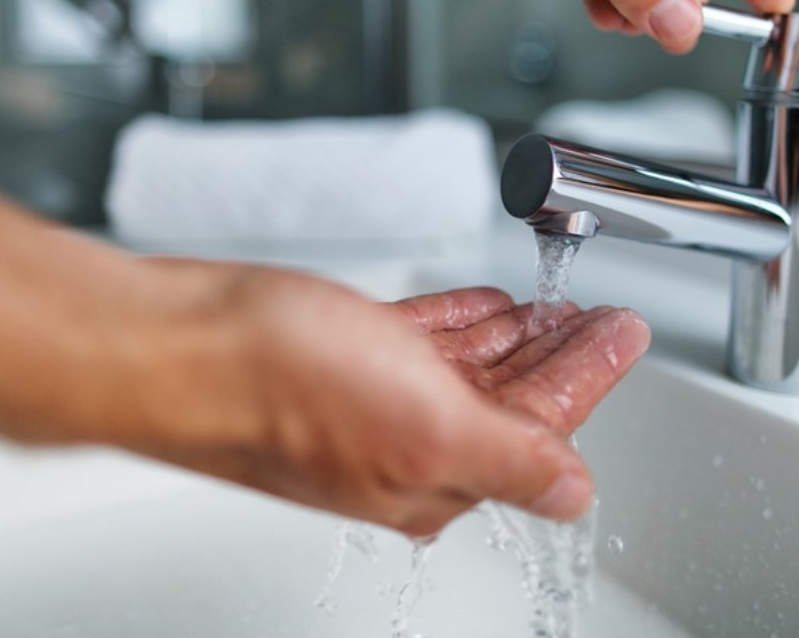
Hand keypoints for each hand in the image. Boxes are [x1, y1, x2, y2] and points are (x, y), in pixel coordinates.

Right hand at [0, 259, 648, 536]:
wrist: (173, 343)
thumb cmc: (278, 386)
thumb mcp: (424, 425)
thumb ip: (511, 459)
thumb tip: (573, 494)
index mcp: (433, 475)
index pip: (541, 427)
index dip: (590, 375)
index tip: (624, 332)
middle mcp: (402, 444)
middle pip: (508, 397)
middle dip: (560, 356)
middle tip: (601, 317)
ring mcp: (366, 397)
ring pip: (465, 367)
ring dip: (514, 336)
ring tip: (554, 306)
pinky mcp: (334, 354)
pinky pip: (417, 338)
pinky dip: (457, 320)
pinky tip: (481, 305)